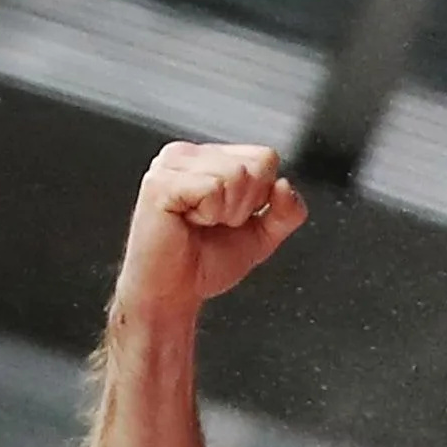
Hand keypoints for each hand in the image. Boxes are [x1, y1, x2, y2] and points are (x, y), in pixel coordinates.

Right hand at [110, 141, 308, 320]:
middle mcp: (190, 155)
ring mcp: (172, 164)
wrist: (172, 291)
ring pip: (237, 174)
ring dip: (227, 212)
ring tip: (201, 222)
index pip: (265, 157)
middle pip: (257, 164)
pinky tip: (188, 221)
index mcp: (210, 159)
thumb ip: (285, 212)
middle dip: (246, 205)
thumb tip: (285, 185)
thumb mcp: (261, 236)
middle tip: (215, 223)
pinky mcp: (161, 181)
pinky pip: (213, 188)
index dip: (261, 197)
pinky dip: (209, 214)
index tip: (232, 218)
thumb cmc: (204, 262)